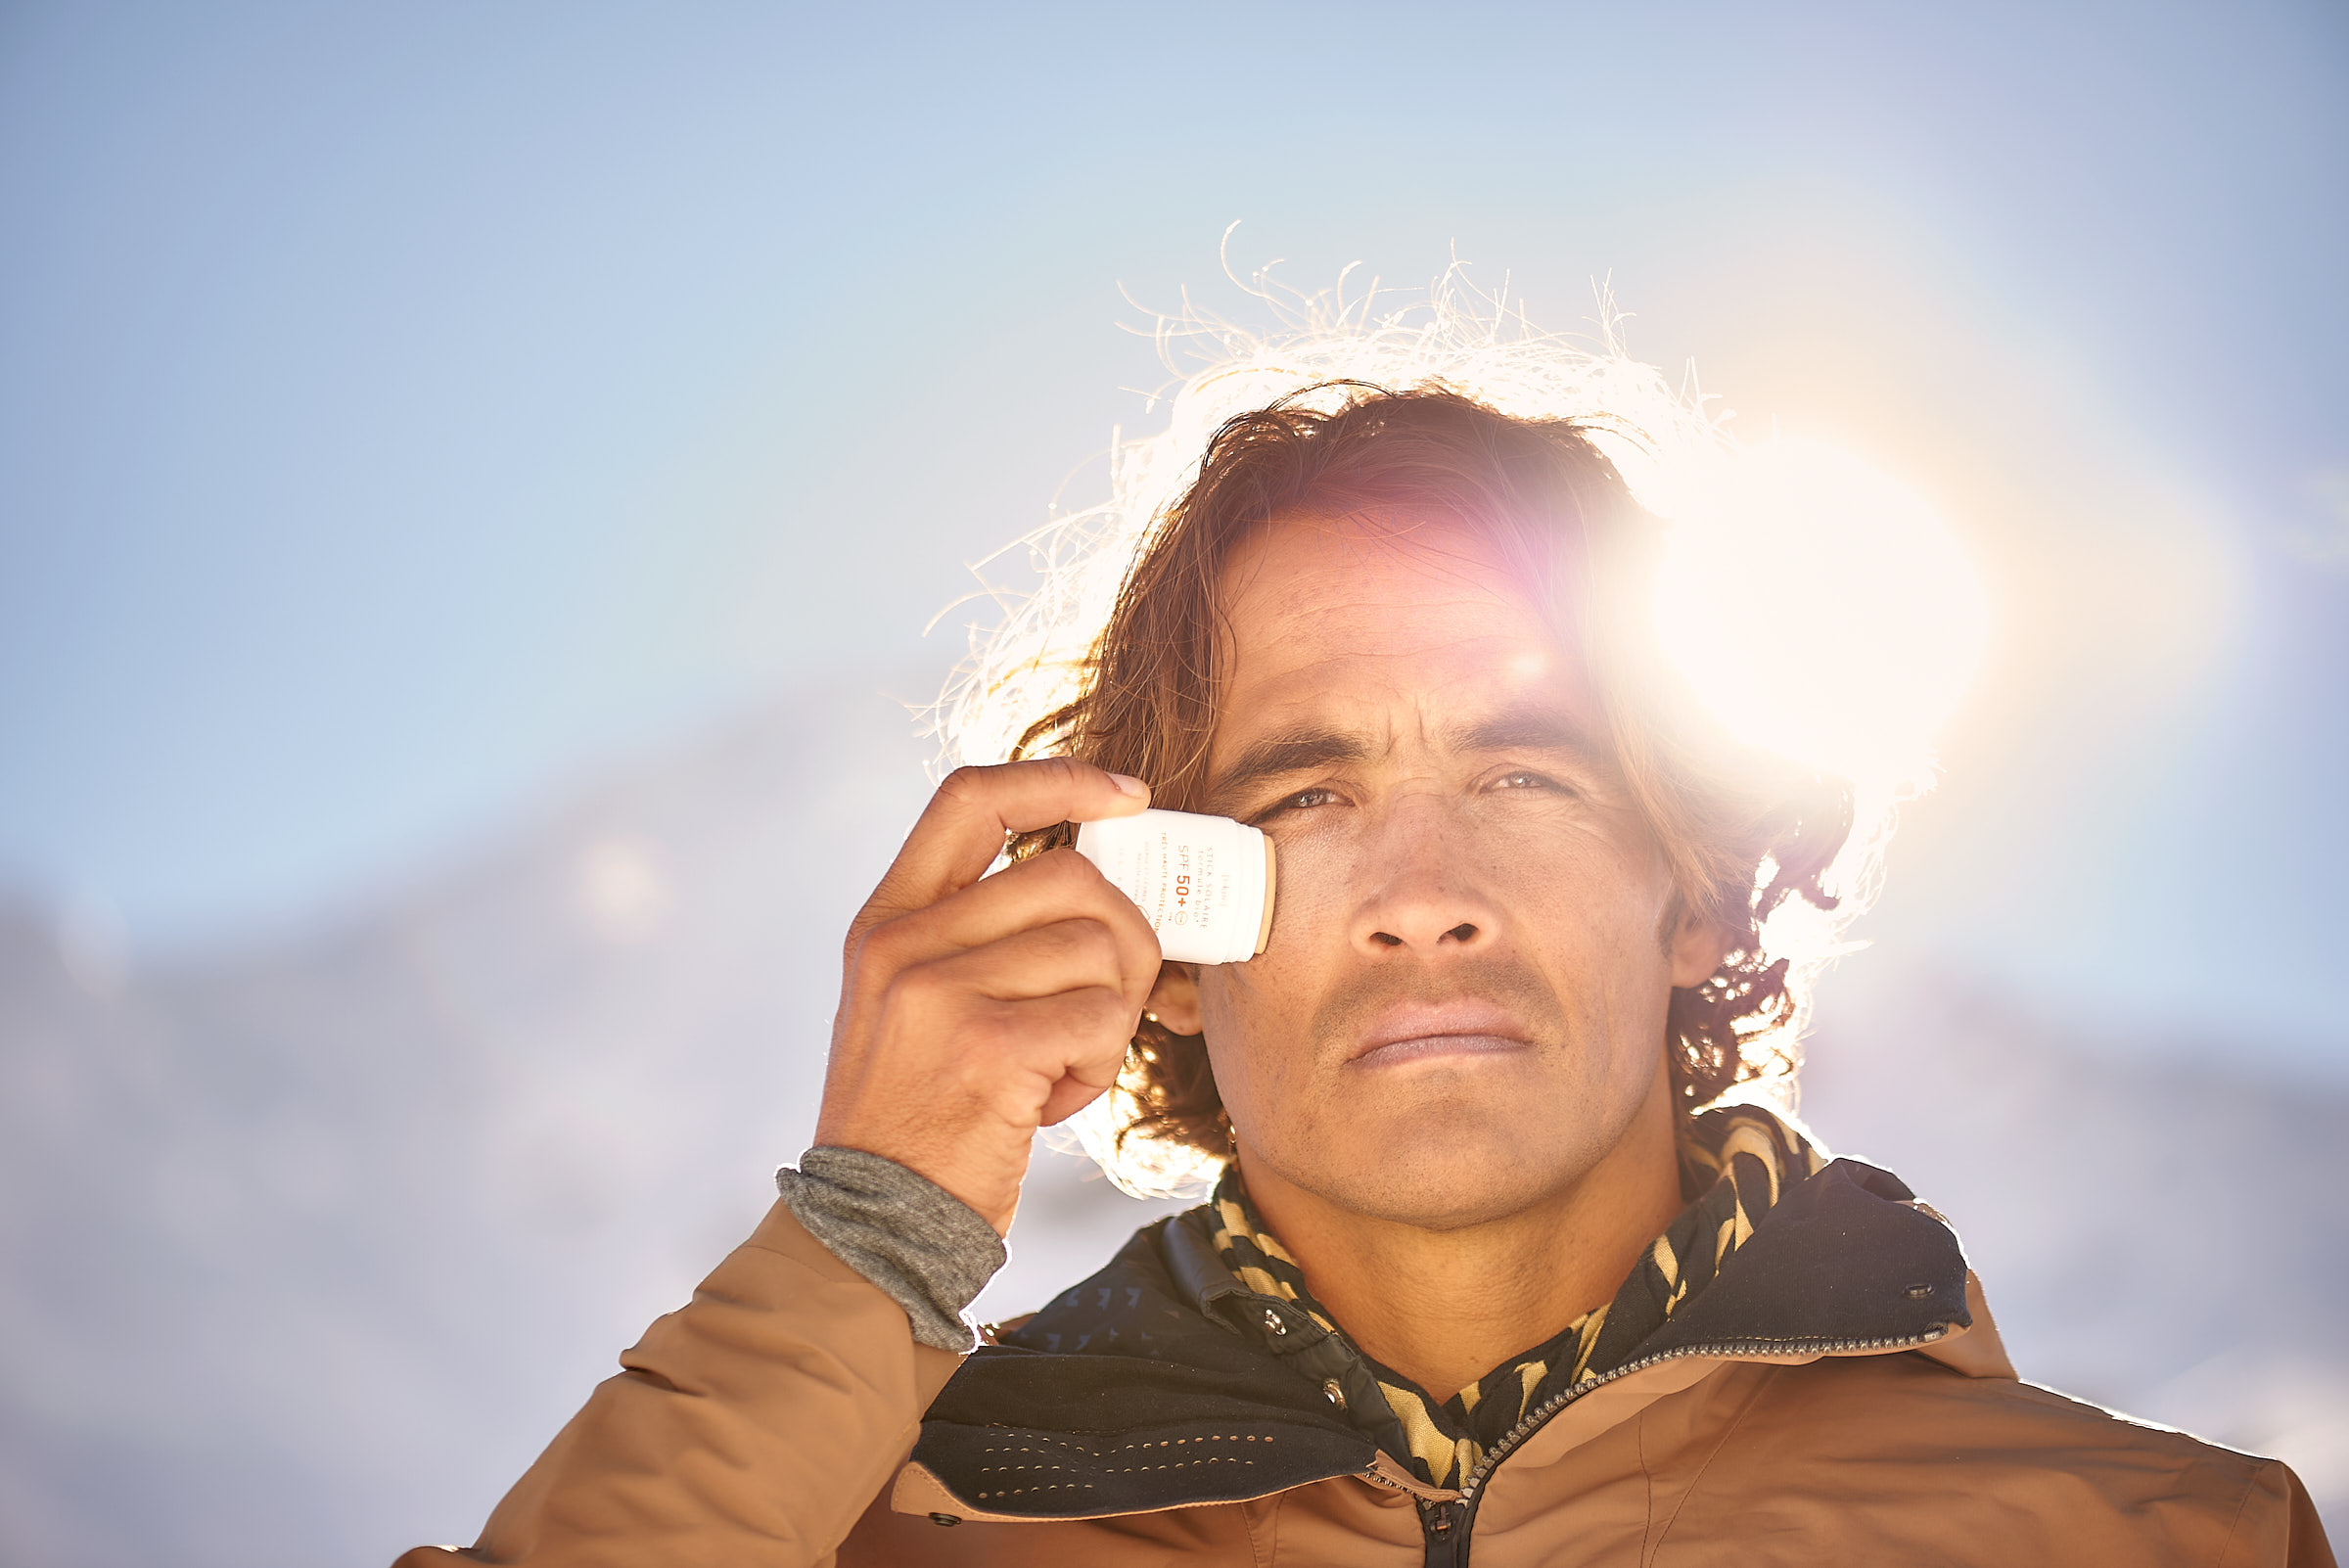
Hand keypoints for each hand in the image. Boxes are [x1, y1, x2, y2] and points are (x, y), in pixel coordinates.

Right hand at [814, 759, 1160, 1233]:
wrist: (873, 1229)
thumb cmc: (922, 1119)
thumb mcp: (914, 1005)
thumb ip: (980, 935)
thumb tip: (1105, 883)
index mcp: (887, 920)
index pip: (972, 798)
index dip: (1059, 780)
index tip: (1127, 798)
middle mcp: (904, 943)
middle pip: (1070, 875)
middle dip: (1122, 937)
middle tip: (1102, 1002)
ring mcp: (939, 993)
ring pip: (1100, 949)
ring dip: (1108, 1016)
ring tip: (1058, 1065)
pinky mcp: (987, 1047)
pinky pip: (1101, 1019)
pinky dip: (1098, 1066)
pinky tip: (1051, 1099)